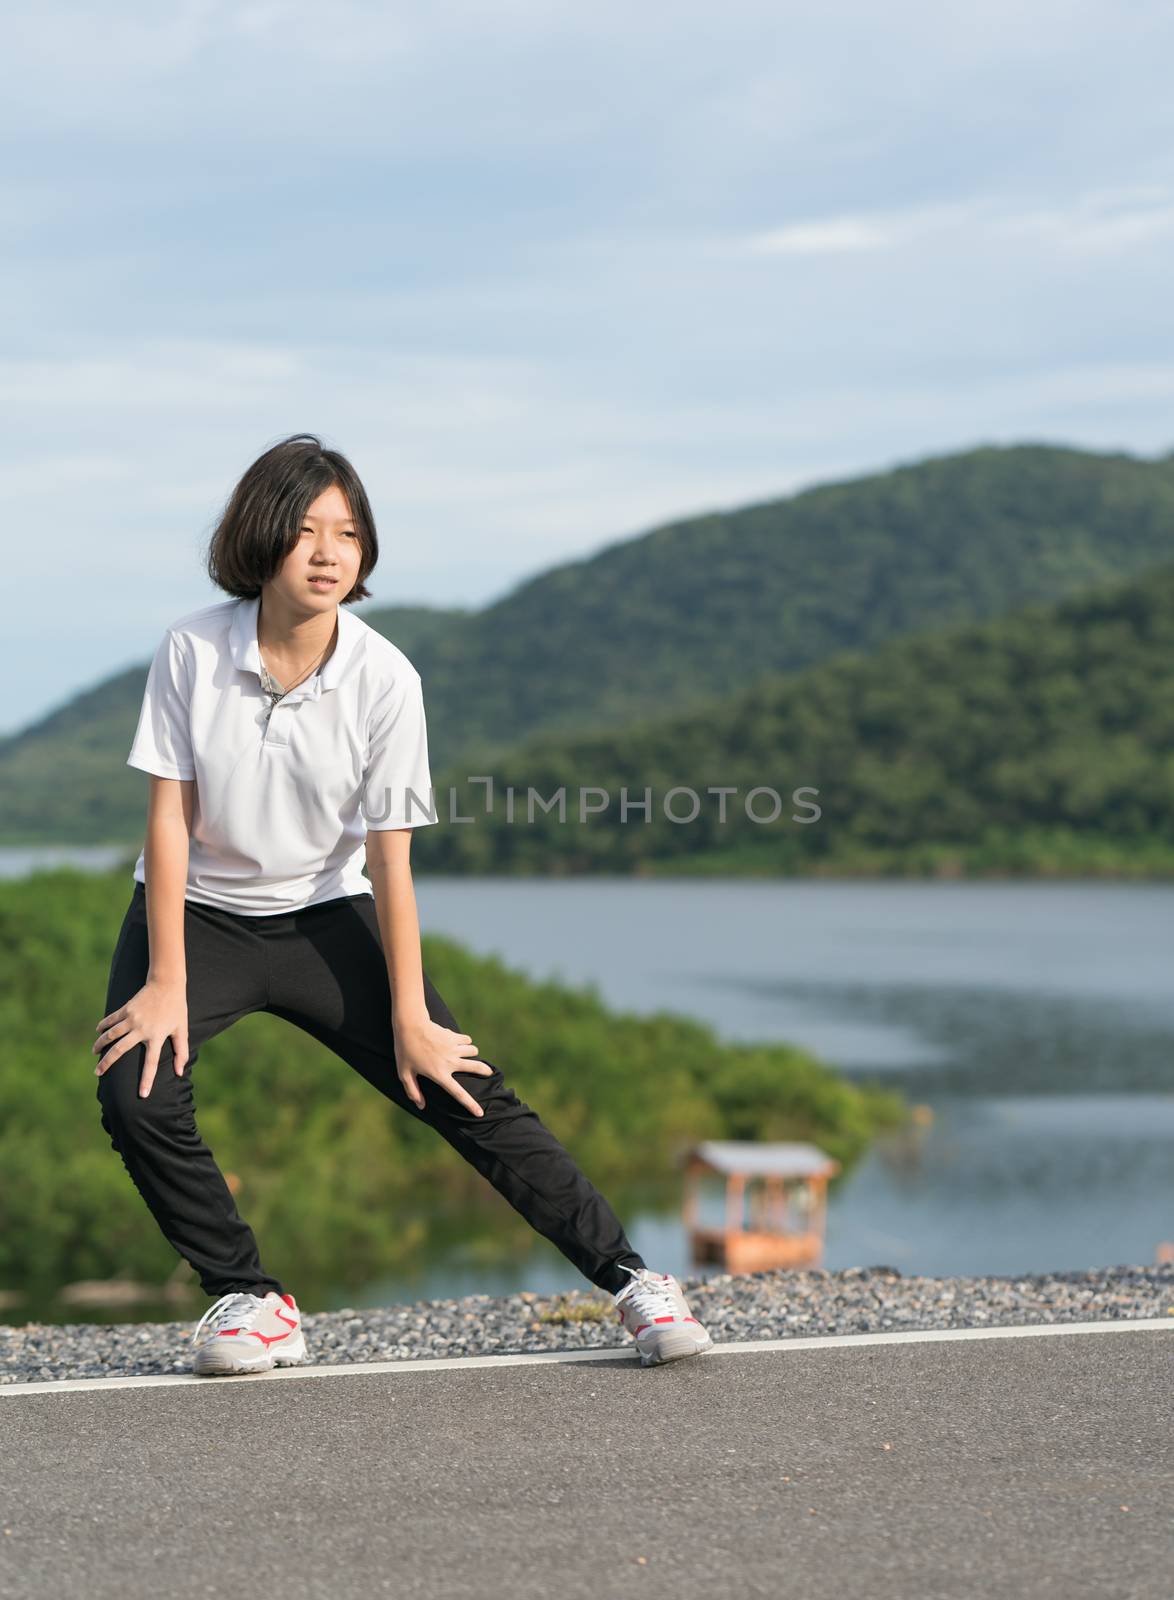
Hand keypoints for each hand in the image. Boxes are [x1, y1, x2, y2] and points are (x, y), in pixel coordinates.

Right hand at [93, 979, 188, 1098]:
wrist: (166, 983)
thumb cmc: (176, 1008)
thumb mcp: (182, 1029)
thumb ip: (181, 1051)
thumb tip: (180, 1072)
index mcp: (156, 1036)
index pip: (151, 1063)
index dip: (147, 1080)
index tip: (142, 1095)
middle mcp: (141, 1029)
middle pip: (120, 1050)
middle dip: (107, 1063)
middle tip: (97, 1073)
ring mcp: (131, 1018)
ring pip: (110, 1035)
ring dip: (100, 1044)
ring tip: (94, 1053)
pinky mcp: (126, 1009)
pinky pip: (111, 1020)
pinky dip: (103, 1026)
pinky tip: (98, 1032)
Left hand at [393, 1016, 492, 1116]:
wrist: (410, 1025)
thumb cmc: (405, 1050)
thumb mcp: (404, 1074)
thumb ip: (412, 1091)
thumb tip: (421, 1106)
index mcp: (440, 1074)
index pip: (458, 1094)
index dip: (470, 1105)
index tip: (480, 1113)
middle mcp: (451, 1062)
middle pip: (476, 1068)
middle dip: (485, 1071)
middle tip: (488, 1073)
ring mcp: (454, 1048)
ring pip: (473, 1051)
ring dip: (472, 1053)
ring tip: (466, 1054)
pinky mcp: (454, 1036)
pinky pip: (467, 1039)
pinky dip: (465, 1041)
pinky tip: (457, 1041)